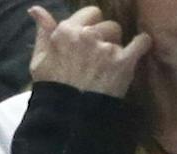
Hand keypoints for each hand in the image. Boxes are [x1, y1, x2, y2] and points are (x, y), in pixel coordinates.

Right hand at [28, 5, 151, 95]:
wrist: (66, 120)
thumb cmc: (51, 90)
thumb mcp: (39, 60)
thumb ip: (42, 31)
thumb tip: (35, 9)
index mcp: (66, 31)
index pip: (89, 14)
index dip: (89, 27)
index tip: (86, 44)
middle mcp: (86, 35)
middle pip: (106, 23)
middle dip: (103, 35)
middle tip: (96, 57)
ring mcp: (105, 48)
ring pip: (118, 33)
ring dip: (115, 45)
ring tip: (107, 65)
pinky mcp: (122, 62)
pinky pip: (141, 42)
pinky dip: (141, 45)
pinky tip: (138, 50)